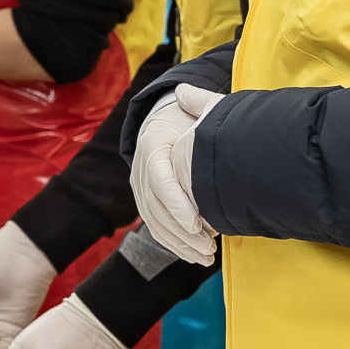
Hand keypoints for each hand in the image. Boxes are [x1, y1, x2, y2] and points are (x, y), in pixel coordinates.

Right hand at [130, 84, 218, 263]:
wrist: (165, 123)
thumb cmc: (186, 118)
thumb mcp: (193, 107)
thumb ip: (196, 102)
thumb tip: (183, 92)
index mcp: (152, 145)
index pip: (160, 180)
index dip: (176, 204)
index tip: (196, 224)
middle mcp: (141, 169)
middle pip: (156, 208)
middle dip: (182, 233)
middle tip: (209, 247)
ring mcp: (140, 187)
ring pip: (154, 223)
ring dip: (180, 244)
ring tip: (206, 256)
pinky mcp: (147, 201)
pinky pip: (155, 227)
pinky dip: (173, 245)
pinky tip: (193, 255)